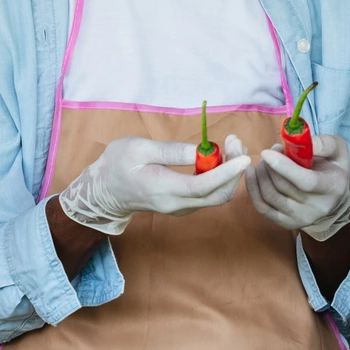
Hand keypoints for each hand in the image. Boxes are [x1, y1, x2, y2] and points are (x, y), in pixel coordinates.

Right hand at [58, 135, 249, 234]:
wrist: (104, 190)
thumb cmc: (118, 164)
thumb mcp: (138, 149)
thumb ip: (170, 151)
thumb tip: (200, 150)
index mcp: (163, 190)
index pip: (203, 186)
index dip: (227, 173)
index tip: (244, 156)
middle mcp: (176, 205)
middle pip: (218, 195)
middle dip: (234, 170)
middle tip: (236, 141)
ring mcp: (181, 208)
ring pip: (217, 197)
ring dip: (230, 173)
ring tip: (232, 145)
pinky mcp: (184, 205)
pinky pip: (210, 195)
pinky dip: (222, 177)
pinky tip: (222, 157)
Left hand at [247, 134, 349, 241]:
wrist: (335, 197)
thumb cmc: (333, 167)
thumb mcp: (337, 149)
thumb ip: (322, 143)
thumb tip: (298, 141)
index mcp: (332, 187)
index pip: (305, 181)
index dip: (284, 167)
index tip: (267, 152)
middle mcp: (317, 207)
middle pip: (283, 186)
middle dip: (270, 165)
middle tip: (272, 151)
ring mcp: (301, 218)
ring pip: (270, 196)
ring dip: (261, 174)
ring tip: (264, 161)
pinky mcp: (287, 223)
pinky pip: (263, 207)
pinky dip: (253, 188)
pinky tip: (251, 172)